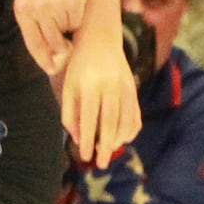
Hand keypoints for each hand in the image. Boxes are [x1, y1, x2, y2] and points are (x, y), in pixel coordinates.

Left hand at [14, 0, 89, 74]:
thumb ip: (36, 22)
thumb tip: (50, 56)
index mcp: (22, 11)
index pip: (33, 45)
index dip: (44, 60)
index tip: (54, 69)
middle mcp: (35, 11)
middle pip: (53, 43)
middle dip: (62, 47)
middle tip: (68, 44)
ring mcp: (54, 7)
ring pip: (67, 32)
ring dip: (69, 25)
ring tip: (65, 6)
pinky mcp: (71, 2)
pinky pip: (77, 21)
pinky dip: (78, 16)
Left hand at [56, 31, 140, 166]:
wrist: (101, 39)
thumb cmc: (79, 65)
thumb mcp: (68, 84)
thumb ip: (70, 111)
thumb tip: (77, 137)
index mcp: (88, 86)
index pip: (88, 119)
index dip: (87, 139)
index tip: (84, 155)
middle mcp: (108, 87)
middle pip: (109, 123)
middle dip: (105, 146)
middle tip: (101, 163)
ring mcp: (124, 88)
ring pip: (124, 120)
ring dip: (118, 140)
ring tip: (110, 151)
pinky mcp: (134, 89)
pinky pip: (135, 114)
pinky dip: (131, 129)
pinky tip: (123, 138)